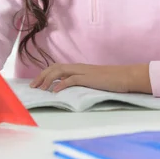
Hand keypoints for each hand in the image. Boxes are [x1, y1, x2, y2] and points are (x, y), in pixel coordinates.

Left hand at [29, 63, 151, 93]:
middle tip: (32, 87)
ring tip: (40, 88)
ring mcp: (83, 71)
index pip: (56, 67)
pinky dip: (61, 84)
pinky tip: (55, 91)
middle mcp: (78, 67)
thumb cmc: (111, 81)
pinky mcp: (89, 78)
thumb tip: (69, 90)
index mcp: (78, 68)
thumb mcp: (93, 81)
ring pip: (60, 71)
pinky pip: (71, 79)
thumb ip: (81, 82)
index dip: (45, 74)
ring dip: (48, 79)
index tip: (36, 83)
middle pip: (54, 68)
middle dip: (41, 76)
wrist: (126, 77)